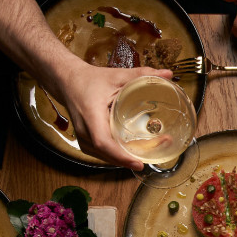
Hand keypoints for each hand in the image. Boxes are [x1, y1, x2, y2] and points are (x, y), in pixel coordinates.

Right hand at [56, 63, 173, 169]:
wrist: (67, 81)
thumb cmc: (89, 80)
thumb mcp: (117, 75)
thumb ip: (142, 75)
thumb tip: (168, 74)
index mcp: (91, 115)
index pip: (104, 142)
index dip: (121, 155)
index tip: (138, 162)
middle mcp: (85, 130)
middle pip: (106, 154)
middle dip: (129, 159)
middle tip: (152, 158)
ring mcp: (83, 138)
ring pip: (104, 157)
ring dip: (123, 159)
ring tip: (145, 156)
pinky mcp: (85, 140)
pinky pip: (101, 154)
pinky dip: (115, 156)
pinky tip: (129, 154)